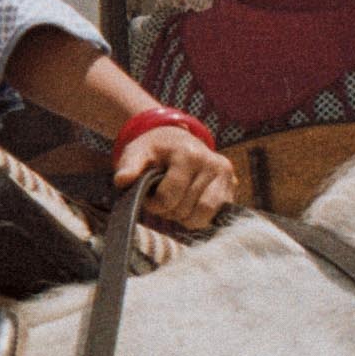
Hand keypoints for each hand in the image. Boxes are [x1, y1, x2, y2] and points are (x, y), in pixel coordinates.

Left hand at [114, 122, 234, 228]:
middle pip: (185, 210)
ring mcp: (226, 176)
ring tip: (175, 201)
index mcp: (189, 155)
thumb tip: (122, 181)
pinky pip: (214, 215)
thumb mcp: (137, 152)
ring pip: (203, 217)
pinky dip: (198, 216)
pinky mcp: (232, 186)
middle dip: (168, 210)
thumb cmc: (154, 148)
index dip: (154, 204)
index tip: (147, 196)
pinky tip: (189, 204)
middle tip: (161, 198)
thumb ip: (129, 167)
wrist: (176, 138)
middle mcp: (213, 164)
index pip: (169, 198)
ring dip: (184, 216)